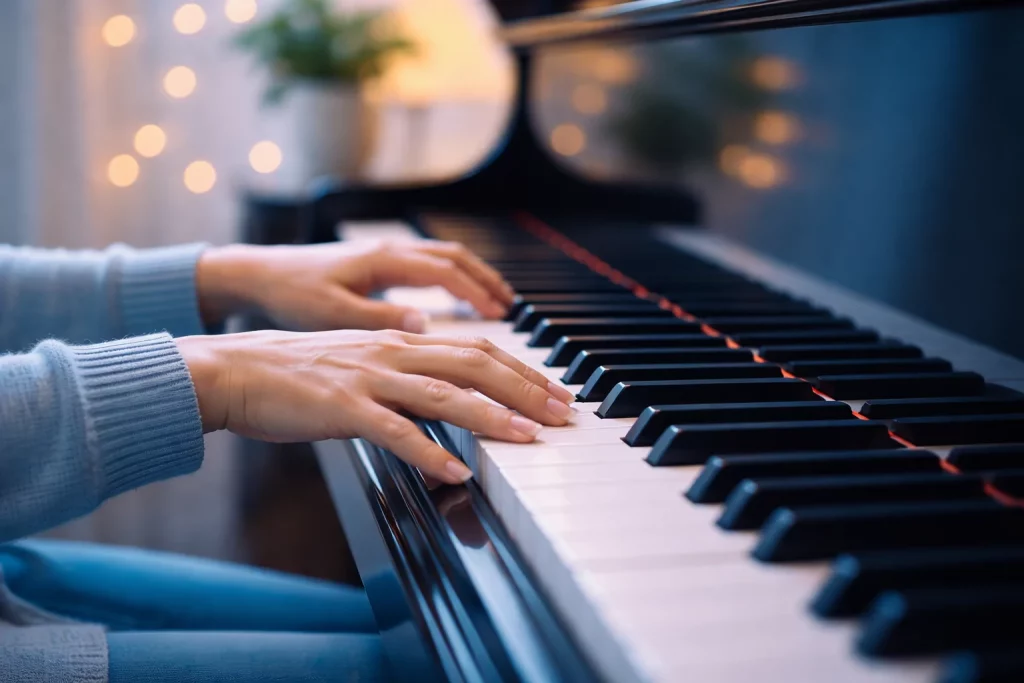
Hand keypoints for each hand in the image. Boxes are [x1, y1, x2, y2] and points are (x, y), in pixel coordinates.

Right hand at [176, 330, 575, 484]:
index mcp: (400, 341)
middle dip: (525, 389)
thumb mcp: (361, 364)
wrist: (235, 370)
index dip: (521, 371)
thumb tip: (447, 398)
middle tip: (561, 414)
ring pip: (443, 393)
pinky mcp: (341, 406)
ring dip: (491, 416)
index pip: (476, 350)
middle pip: (474, 363)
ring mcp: (368, 378)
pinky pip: (393, 431)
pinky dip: (428, 451)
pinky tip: (453, 472)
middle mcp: (392, 352)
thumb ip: (405, 377)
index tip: (553, 393)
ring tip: (527, 438)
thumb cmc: (297, 372)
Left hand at [196, 240, 514, 331]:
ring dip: (475, 278)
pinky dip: (454, 279)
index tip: (502, 315)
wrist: (257, 275)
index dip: (478, 293)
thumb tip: (425, 327)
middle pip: (456, 260)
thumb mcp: (332, 312)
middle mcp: (390, 252)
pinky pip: (429, 267)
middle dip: (489, 283)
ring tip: (498, 302)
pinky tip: (458, 300)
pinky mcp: (378, 266)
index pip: (446, 272)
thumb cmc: (290, 293)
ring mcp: (386, 256)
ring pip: (445, 259)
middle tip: (511, 306)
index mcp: (384, 260)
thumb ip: (380, 320)